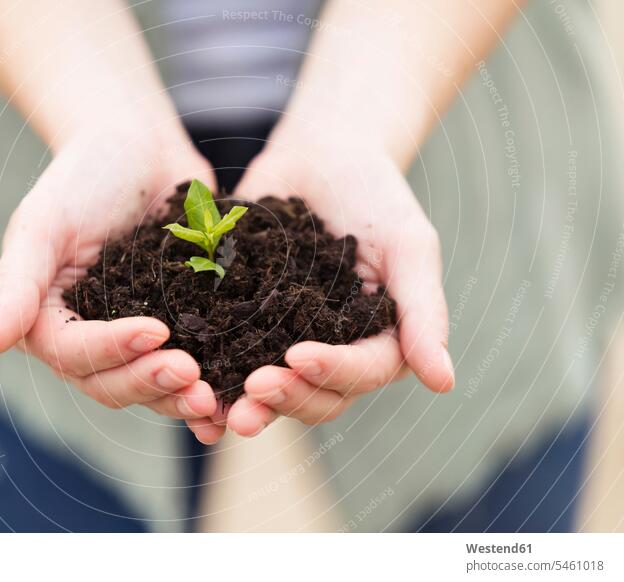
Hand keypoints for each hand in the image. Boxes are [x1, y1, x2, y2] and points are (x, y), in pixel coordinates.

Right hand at [0, 120, 220, 423]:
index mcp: (49, 319)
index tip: (156, 331)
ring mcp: (136, 336)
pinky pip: (193, 365)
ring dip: (181, 398)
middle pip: (113, 383)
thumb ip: (17, 283)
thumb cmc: (85, 175)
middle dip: (151, 382)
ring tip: (216, 400)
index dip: (112, 351)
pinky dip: (211, 386)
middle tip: (192, 376)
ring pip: (152, 386)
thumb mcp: (44, 223)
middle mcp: (90, 337)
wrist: (140, 147)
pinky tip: (234, 401)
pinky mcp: (179, 327)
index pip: (74, 353)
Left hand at [188, 130, 454, 443]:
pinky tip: (184, 378)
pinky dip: (208, 374)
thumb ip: (423, 311)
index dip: (332, 372)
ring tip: (212, 406)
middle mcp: (332, 351)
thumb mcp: (408, 245)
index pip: (362, 372)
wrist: (320, 156)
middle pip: (314, 395)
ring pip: (269, 389)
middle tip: (254, 389)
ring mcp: (284, 341)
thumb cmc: (373, 194)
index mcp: (378, 341)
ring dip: (244, 402)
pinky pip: (226, 356)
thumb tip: (444, 382)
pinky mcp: (243, 323)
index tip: (300, 357)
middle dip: (285, 397)